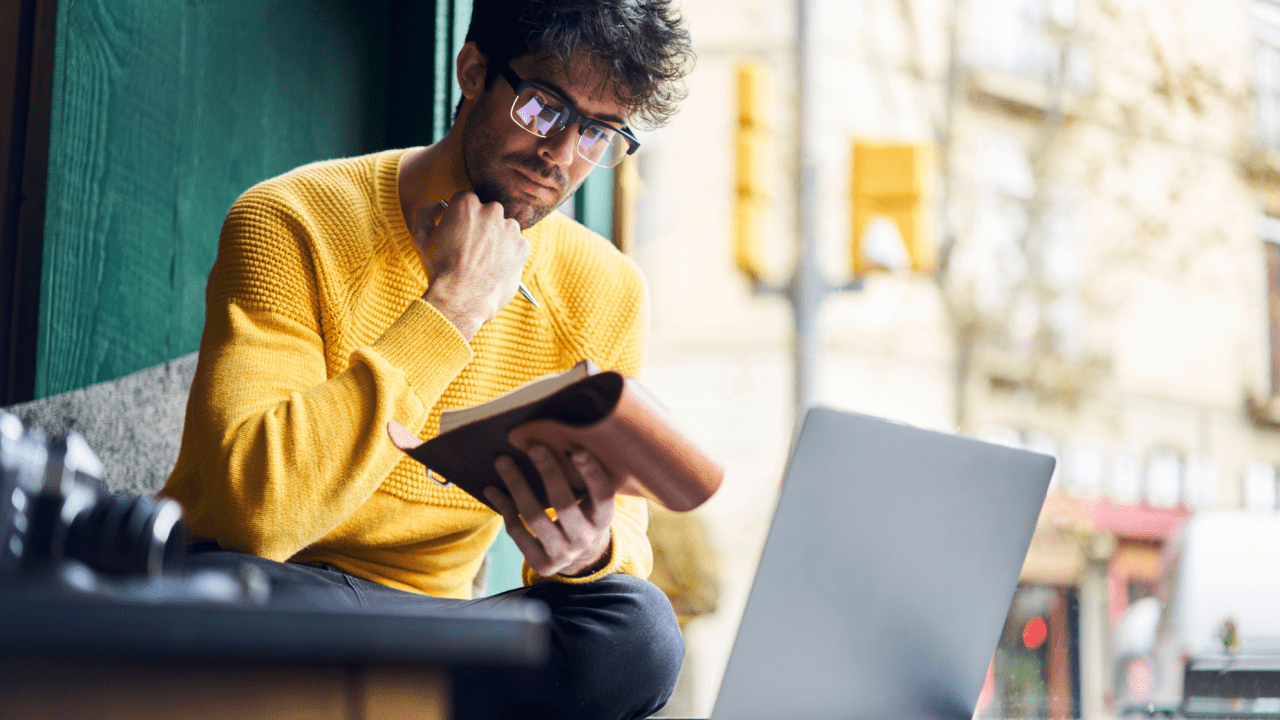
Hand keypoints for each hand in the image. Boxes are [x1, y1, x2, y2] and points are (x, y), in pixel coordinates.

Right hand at [412, 192, 528, 339]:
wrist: (462, 299)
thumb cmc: (439, 269)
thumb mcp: (420, 238)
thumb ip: (425, 213)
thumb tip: (436, 205)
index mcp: (467, 203)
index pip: (465, 202)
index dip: (459, 219)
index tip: (457, 234)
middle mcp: (492, 210)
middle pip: (487, 213)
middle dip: (480, 227)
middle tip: (471, 249)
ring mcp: (510, 228)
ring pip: (503, 229)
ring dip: (496, 240)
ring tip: (483, 261)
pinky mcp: (523, 246)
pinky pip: (516, 246)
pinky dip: (508, 254)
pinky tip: (494, 267)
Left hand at [484, 444, 614, 577]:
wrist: (578, 556)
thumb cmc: (581, 514)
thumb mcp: (590, 500)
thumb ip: (580, 478)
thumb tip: (559, 439)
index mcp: (602, 519)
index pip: (602, 496)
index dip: (591, 474)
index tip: (578, 451)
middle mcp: (585, 539)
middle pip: (563, 504)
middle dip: (548, 472)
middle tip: (534, 447)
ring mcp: (563, 554)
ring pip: (534, 517)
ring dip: (516, 485)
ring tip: (502, 461)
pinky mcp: (541, 564)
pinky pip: (517, 532)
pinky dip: (504, 508)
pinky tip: (493, 490)